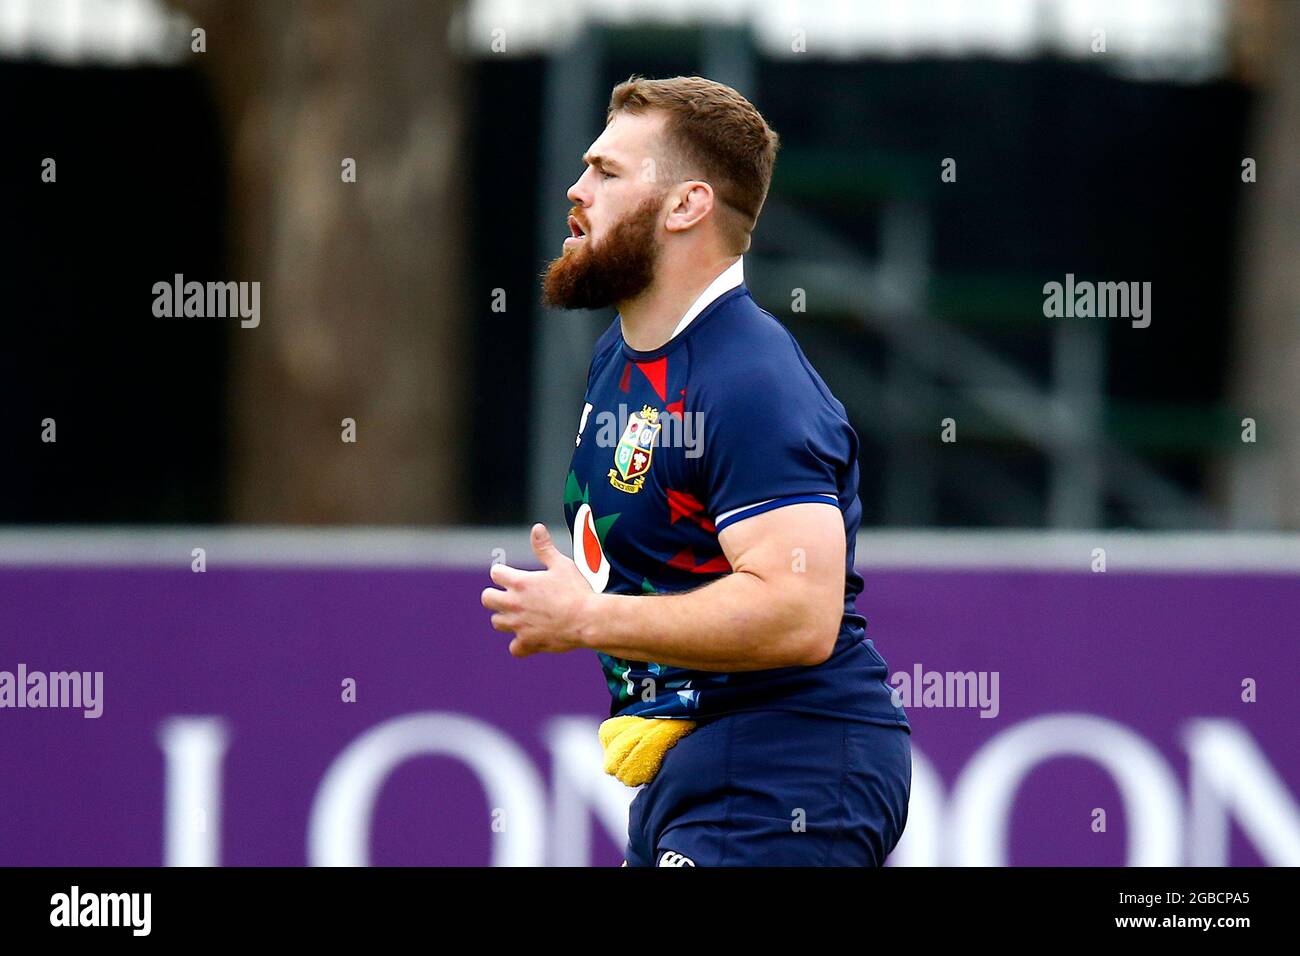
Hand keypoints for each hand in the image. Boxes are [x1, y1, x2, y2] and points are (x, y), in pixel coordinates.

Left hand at [480, 523, 593, 657]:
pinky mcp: (528, 643)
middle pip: (487, 599)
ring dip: (505, 618)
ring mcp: (519, 625)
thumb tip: (536, 528)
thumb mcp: (561, 564)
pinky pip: (514, 648)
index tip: (511, 575)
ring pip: (497, 623)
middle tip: (509, 595)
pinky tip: (530, 638)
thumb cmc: (576, 590)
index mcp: (519, 583)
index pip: (495, 573)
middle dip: (494, 596)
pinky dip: (520, 644)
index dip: (502, 572)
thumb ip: (544, 548)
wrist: (588, 619)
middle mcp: (513, 604)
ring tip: (520, 615)